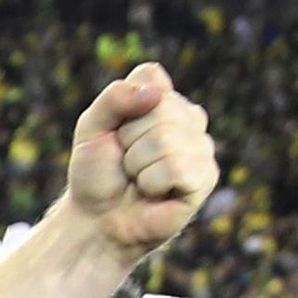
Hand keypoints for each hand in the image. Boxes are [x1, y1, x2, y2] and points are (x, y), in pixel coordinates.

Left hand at [58, 63, 219, 259]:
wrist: (97, 219)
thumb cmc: (97, 173)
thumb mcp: (91, 128)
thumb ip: (114, 99)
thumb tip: (156, 92)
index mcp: (163, 99)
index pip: (150, 78)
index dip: (121, 109)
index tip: (114, 132)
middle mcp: (188, 118)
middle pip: (160, 108)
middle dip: (128, 140)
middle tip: (125, 161)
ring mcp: (201, 147)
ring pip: (166, 139)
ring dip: (137, 164)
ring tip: (137, 178)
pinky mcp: (206, 177)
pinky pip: (177, 168)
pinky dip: (152, 183)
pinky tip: (154, 192)